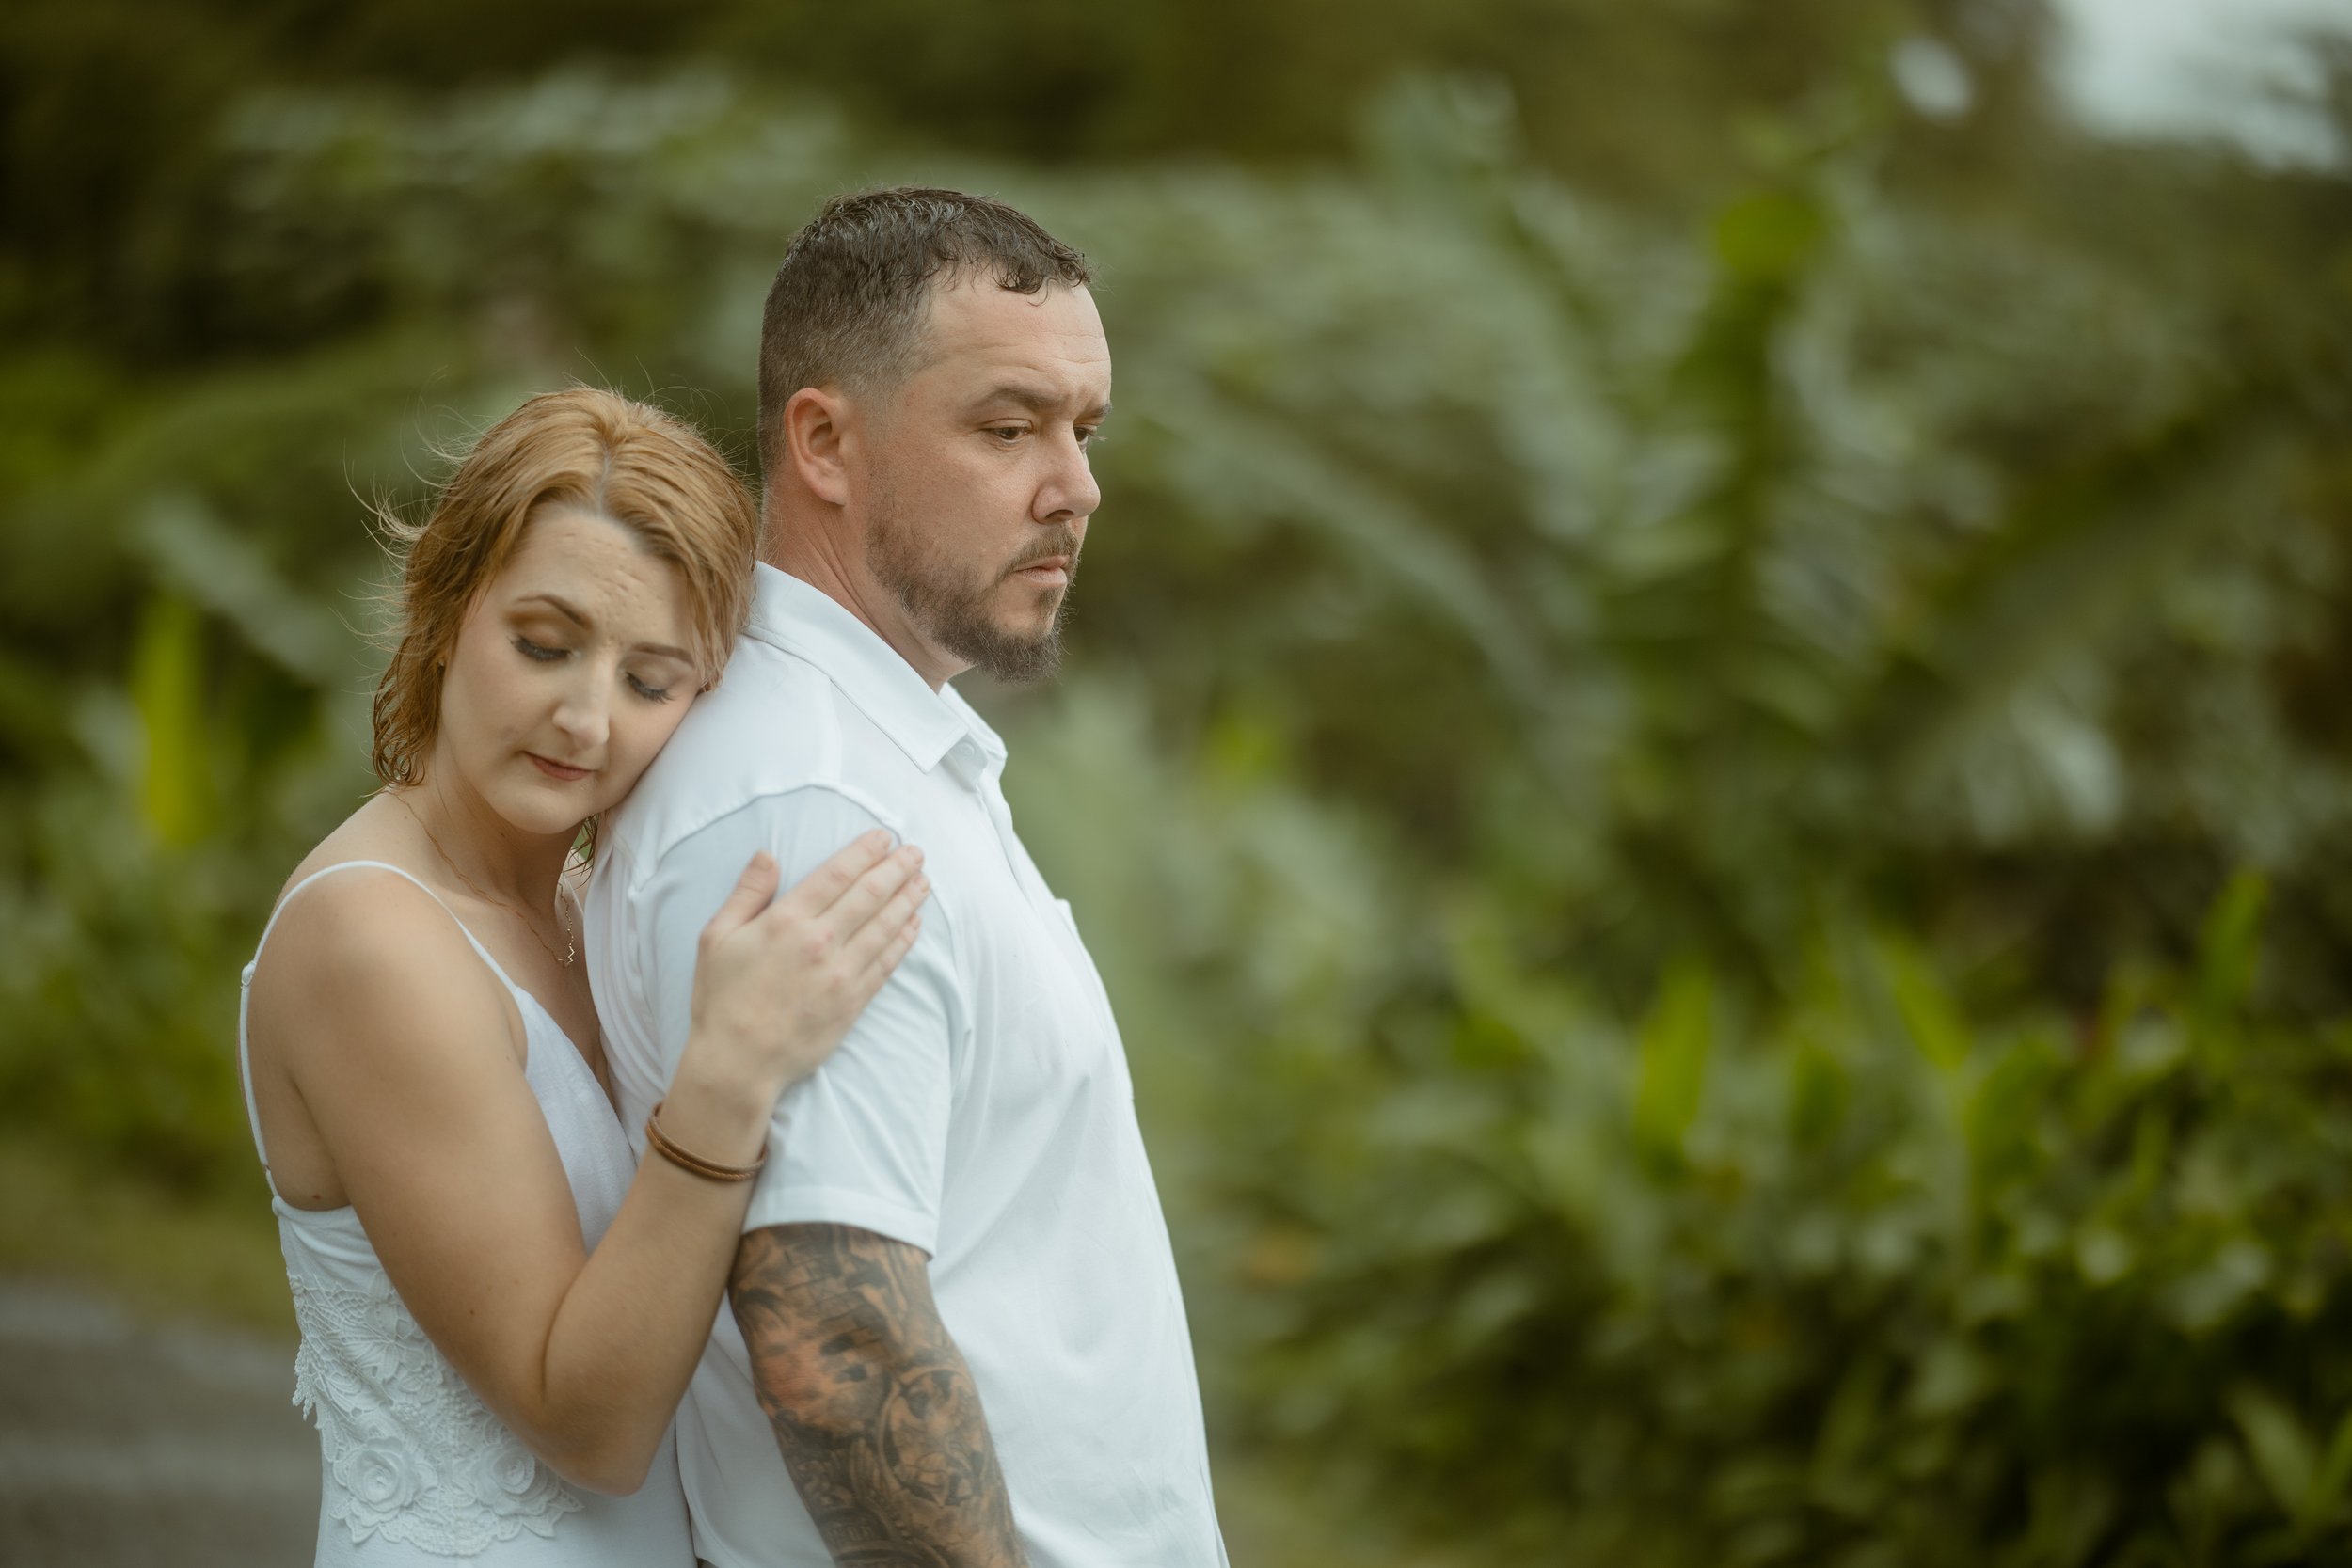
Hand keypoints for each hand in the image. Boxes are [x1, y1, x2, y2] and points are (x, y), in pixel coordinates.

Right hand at [684, 830, 926, 1105]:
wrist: (738, 1061)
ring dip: (908, 899)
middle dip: (897, 869)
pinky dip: (903, 940)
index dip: (865, 851)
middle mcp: (820, 942)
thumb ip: (746, 893)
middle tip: (916, 852)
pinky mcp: (853, 1002)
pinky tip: (914, 924)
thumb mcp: (716, 937)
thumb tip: (767, 854)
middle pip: (870, 894)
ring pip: (885, 926)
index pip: (837, 874)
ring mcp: (841, 973)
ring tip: (924, 881)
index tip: (885, 836)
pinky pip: (886, 963)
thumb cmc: (721, 998)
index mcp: (786, 921)